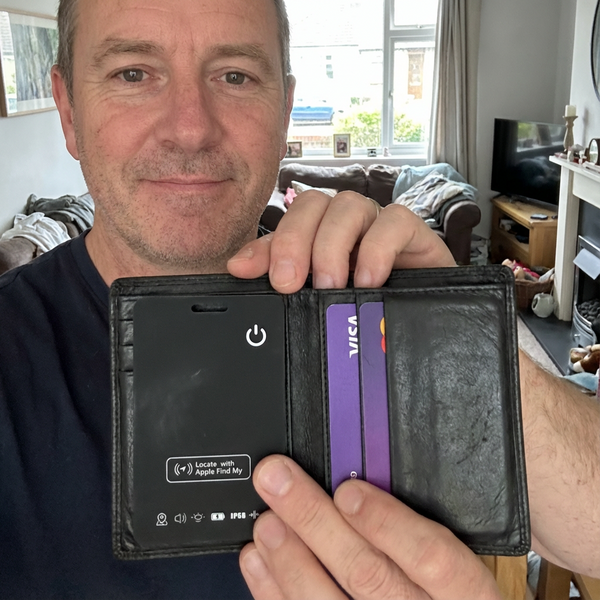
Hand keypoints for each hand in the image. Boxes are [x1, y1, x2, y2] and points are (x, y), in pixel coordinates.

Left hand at [228, 190, 454, 291]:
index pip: (287, 222)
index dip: (265, 243)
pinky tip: (369, 280)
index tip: (245, 271)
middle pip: (312, 204)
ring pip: (348, 205)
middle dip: (294, 241)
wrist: (424, 324)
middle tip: (290, 283)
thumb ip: (282, 280)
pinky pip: (395, 219)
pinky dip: (377, 248)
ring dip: (332, 245)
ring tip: (331, 286)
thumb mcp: (319, 300)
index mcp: (319, 237)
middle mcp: (345, 225)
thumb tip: (237, 267)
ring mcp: (378, 225)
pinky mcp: (413, 232)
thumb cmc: (368, 310)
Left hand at [239, 456, 499, 599]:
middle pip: (367, 573)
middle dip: (315, 521)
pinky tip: (258, 563)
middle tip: (278, 481)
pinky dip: (274, 592)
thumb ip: (418, 528)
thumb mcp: (455, 571)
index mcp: (463, 593)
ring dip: (290, 558)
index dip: (386, 521)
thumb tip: (362, 477)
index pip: (431, 556)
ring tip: (266, 521)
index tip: (347, 491)